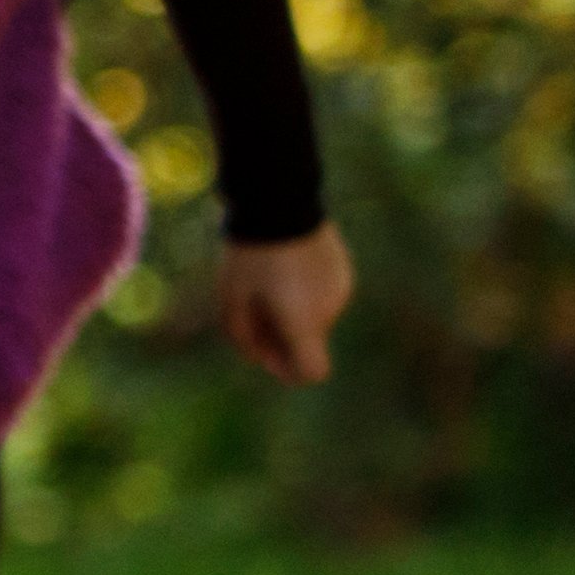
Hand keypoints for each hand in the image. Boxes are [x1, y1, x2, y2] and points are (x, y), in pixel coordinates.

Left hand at [216, 225, 351, 383]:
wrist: (280, 202)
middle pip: (309, 341)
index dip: (290, 373)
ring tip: (266, 282)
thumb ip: (244, 338)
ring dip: (293, 311)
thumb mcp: (232, 299)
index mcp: (304, 322)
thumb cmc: (249, 254)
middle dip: (281, 337)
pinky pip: (322, 293)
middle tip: (252, 310)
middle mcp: (330, 310)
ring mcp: (341, 288)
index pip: (313, 372)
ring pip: (315, 316)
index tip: (269, 357)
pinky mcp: (343, 269)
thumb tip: (260, 359)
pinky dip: (304, 292)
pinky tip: (284, 267)